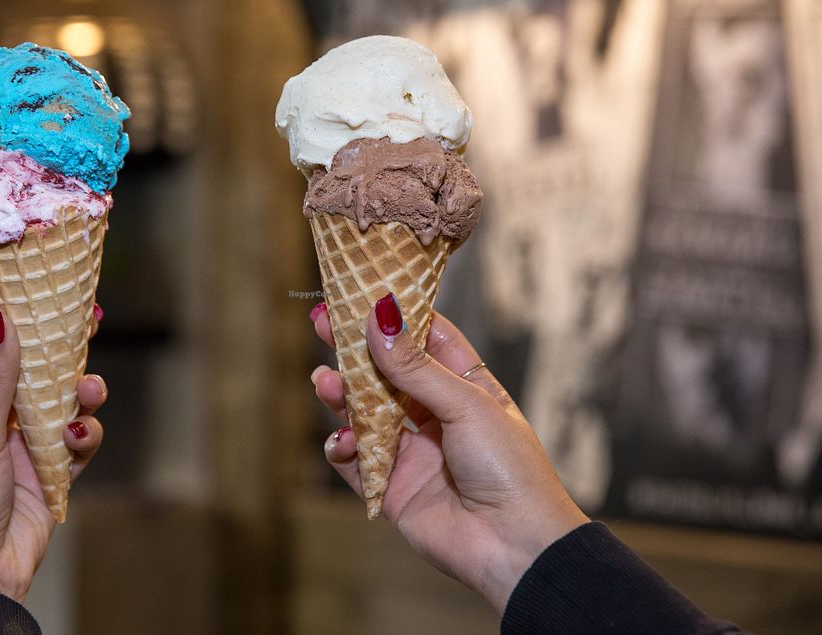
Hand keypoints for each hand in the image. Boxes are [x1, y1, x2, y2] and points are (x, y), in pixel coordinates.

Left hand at [0, 307, 106, 613]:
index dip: (23, 336)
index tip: (51, 307)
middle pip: (34, 383)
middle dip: (61, 369)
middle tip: (86, 344)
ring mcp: (20, 455)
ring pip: (61, 412)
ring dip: (78, 402)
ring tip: (88, 396)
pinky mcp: (49, 479)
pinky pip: (75, 446)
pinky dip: (83, 439)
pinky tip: (80, 438)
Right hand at [310, 299, 588, 612]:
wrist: (516, 546)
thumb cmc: (510, 467)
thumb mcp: (466, 404)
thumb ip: (415, 366)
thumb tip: (379, 318)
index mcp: (466, 387)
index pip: (425, 338)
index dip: (394, 313)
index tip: (360, 289)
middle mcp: (436, 415)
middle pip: (386, 373)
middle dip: (353, 349)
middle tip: (319, 323)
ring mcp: (413, 452)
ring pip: (364, 413)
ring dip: (342, 396)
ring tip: (324, 383)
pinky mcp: (393, 488)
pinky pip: (357, 462)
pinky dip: (342, 449)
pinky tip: (341, 441)